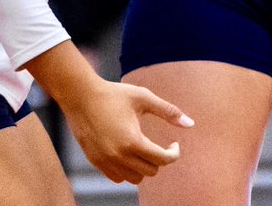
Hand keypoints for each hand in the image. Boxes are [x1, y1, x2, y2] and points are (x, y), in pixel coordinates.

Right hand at [58, 79, 192, 184]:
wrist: (80, 96)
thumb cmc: (114, 94)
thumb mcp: (144, 97)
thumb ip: (169, 111)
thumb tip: (191, 124)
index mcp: (133, 140)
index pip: (162, 160)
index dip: (174, 154)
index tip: (175, 144)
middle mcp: (118, 156)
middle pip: (150, 171)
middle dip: (159, 159)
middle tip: (160, 145)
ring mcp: (105, 161)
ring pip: (134, 178)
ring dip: (144, 167)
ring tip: (144, 149)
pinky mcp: (96, 162)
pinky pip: (118, 178)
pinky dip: (127, 171)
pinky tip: (129, 153)